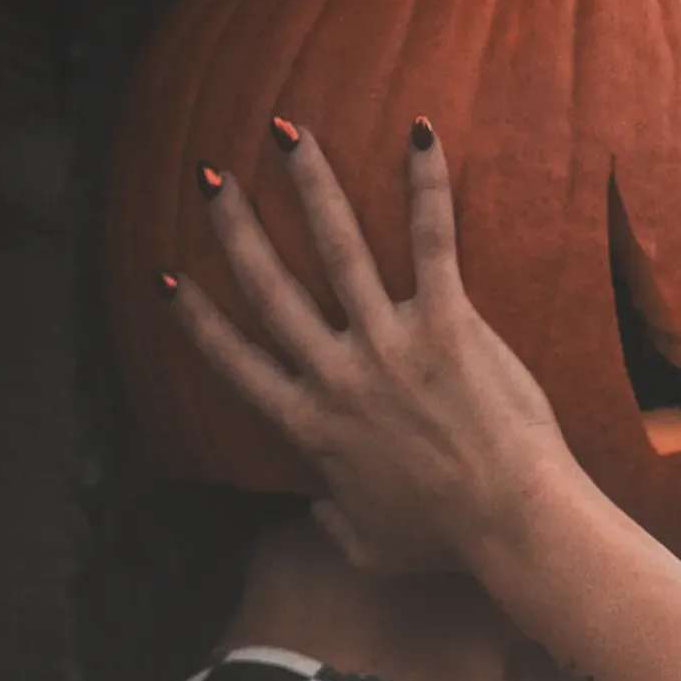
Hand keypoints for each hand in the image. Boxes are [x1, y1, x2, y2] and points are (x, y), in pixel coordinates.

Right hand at [164, 122, 580, 574]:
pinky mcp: (448, 325)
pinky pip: (432, 241)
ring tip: (287, 132)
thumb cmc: (449, 542)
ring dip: (309, 184)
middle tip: (211, 177)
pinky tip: (421, 132)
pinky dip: (427, 184)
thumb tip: (316, 512)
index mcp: (313, 428)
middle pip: (271, 288)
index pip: (238, 362)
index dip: (198, 318)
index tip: (170, 276)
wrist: (510, 524)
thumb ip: (334, 527)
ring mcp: (390, 346)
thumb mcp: (373, 549)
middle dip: (235, 227)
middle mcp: (339, 377)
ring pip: (337, 247)